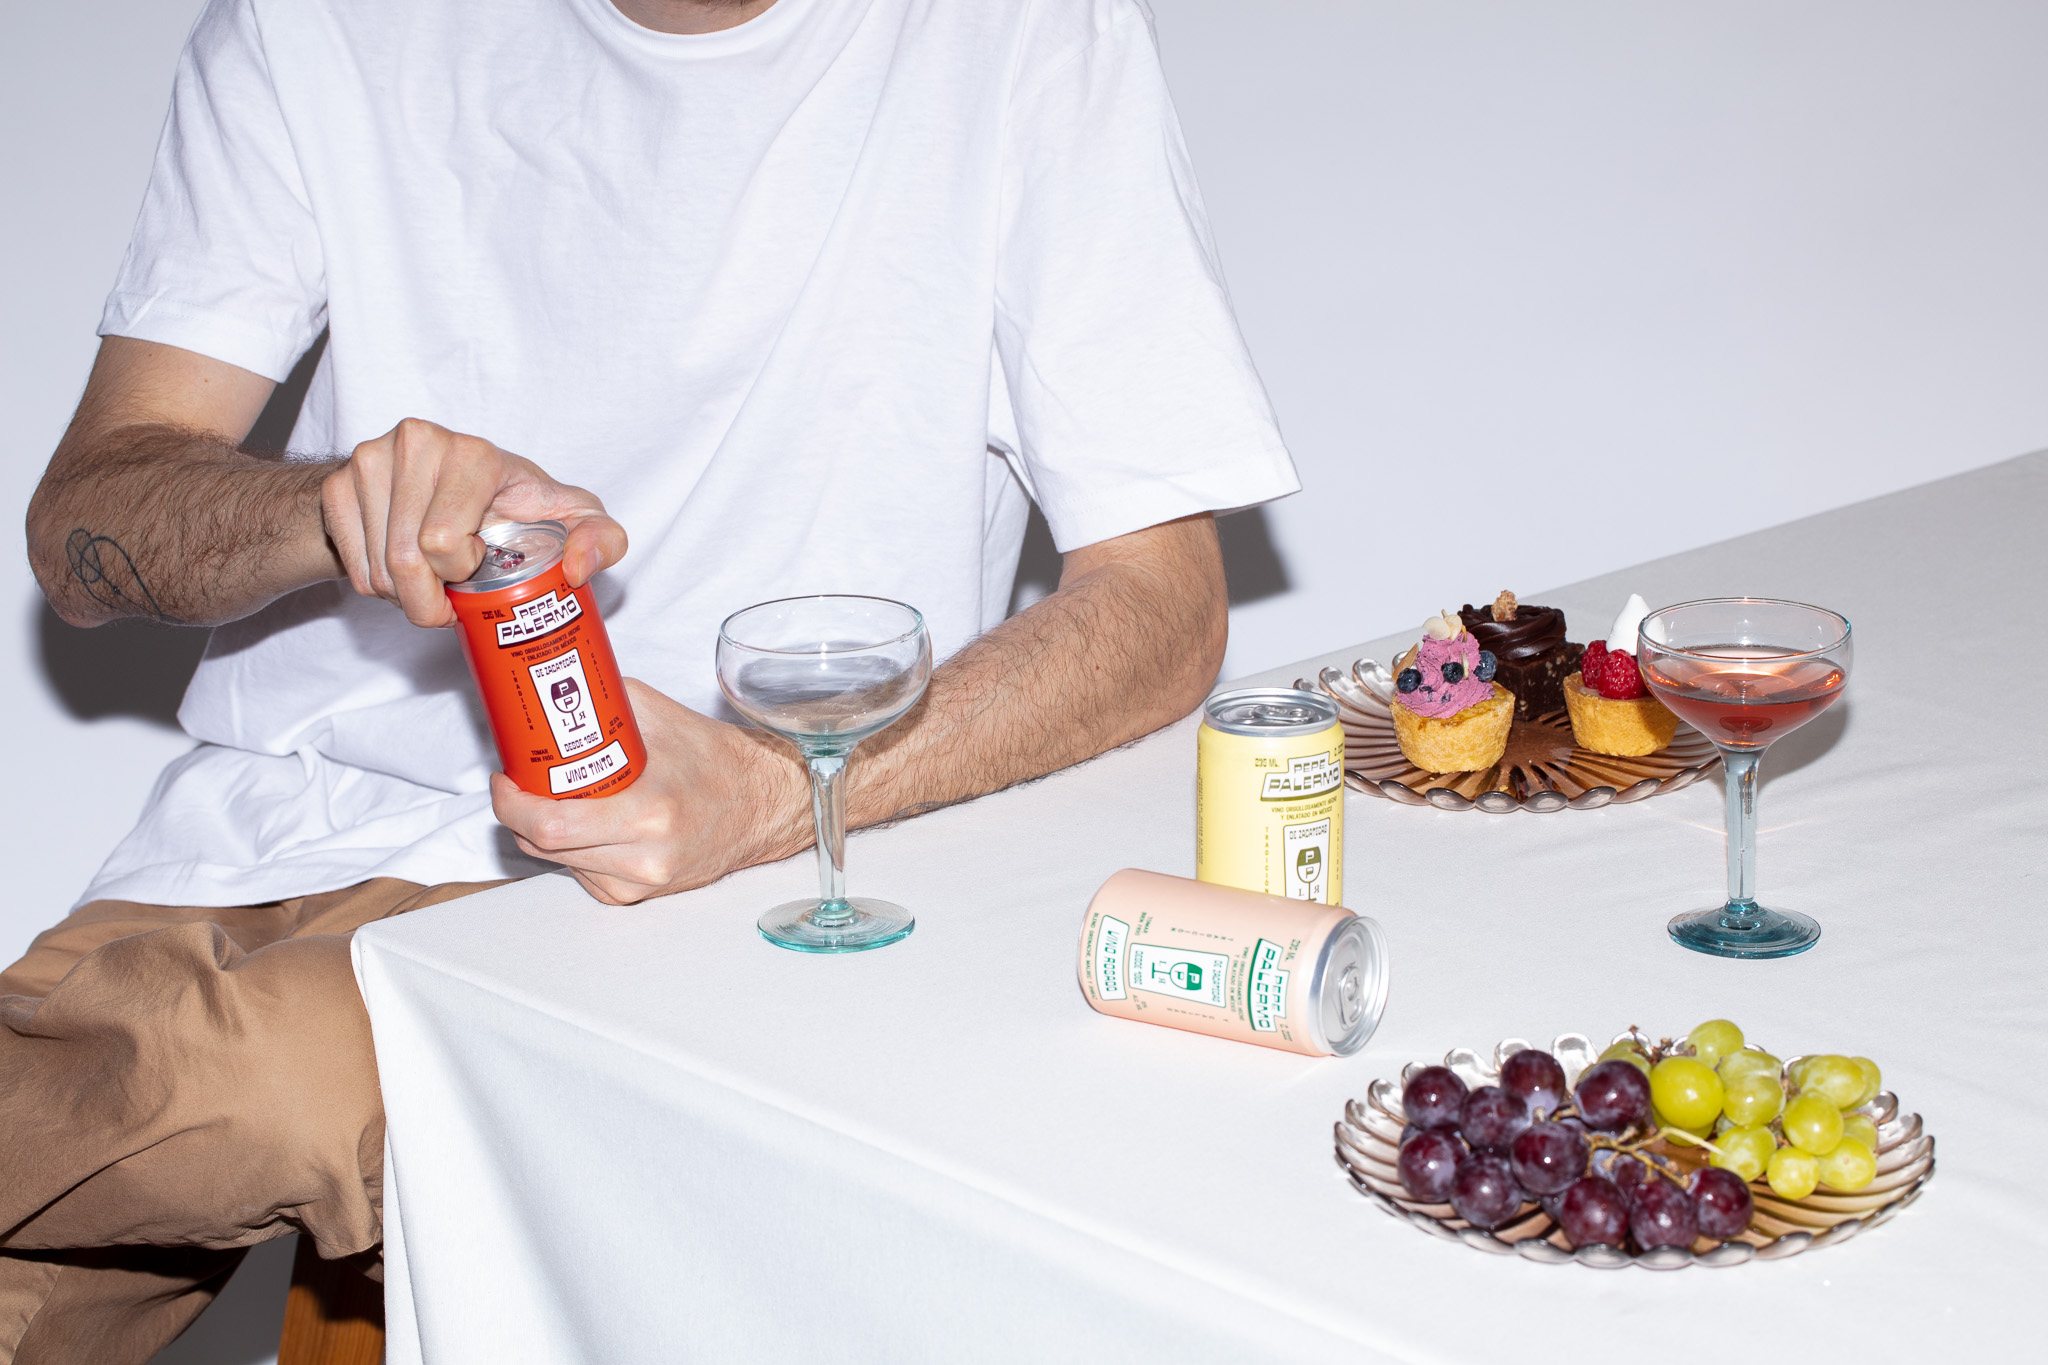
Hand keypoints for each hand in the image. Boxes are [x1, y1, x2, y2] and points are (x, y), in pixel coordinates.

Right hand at [322, 417, 627, 627]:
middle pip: (405, 561)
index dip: (461, 573)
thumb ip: (602, 540)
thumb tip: (578, 569)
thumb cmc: (514, 505)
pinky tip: (403, 565)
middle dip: (431, 597)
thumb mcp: (571, 518)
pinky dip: (379, 584)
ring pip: (378, 569)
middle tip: (453, 590)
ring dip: (406, 595)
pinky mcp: (338, 482)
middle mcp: (418, 443)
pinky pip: (352, 567)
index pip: (442, 542)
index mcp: (474, 453)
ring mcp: (370, 458)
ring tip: (432, 576)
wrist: (446, 487)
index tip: (479, 566)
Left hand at [490, 680, 810, 904]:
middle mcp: (644, 857)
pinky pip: (581, 873)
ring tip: (563, 797)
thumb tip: (552, 689)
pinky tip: (595, 823)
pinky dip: (575, 848)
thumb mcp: (659, 715)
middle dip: (520, 812)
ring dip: (546, 830)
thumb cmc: (715, 761)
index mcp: (649, 813)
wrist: (759, 805)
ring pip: (557, 861)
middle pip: (544, 846)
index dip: (512, 803)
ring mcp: (640, 883)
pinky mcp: (637, 896)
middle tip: (522, 782)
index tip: (507, 779)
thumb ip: (603, 703)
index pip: (551, 825)